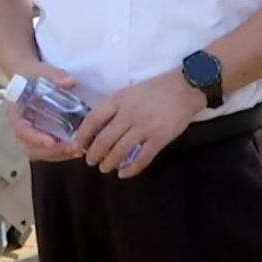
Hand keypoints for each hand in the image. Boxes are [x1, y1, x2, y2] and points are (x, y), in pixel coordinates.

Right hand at [8, 61, 83, 162]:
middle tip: (73, 148)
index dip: (35, 138)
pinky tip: (79, 146)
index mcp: (16, 113)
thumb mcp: (40, 71)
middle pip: (32, 148)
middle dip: (52, 152)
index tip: (51, 141)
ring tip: (79, 149)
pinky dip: (63, 151)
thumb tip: (70, 81)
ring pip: (42, 152)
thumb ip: (54, 75)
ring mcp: (33, 134)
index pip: (21, 130)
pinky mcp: (43, 135)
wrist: (29, 76)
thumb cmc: (32, 75)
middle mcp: (22, 127)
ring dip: (60, 154)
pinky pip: (50, 149)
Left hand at [75, 69, 204, 178]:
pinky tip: (124, 173)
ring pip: (120, 151)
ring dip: (109, 163)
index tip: (78, 146)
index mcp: (119, 99)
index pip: (93, 119)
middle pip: (104, 139)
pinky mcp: (160, 138)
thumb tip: (98, 127)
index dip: (83, 135)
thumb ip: (115, 107)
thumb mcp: (130, 92)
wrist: (184, 88)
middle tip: (91, 161)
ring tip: (105, 168)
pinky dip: (130, 169)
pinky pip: (142, 158)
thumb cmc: (155, 89)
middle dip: (94, 154)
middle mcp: (129, 113)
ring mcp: (145, 126)